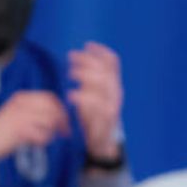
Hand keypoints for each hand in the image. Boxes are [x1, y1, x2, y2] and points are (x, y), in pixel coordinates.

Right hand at [0, 91, 69, 168]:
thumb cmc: (1, 132)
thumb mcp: (16, 113)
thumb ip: (33, 111)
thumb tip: (58, 114)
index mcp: (21, 98)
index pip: (49, 97)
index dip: (60, 108)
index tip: (64, 120)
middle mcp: (21, 104)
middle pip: (52, 108)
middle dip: (62, 120)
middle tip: (64, 132)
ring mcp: (20, 116)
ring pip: (49, 121)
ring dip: (50, 132)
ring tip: (41, 139)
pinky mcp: (20, 130)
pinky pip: (42, 135)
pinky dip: (42, 140)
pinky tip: (33, 143)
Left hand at [68, 42, 123, 162]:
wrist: (102, 141)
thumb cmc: (94, 115)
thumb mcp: (92, 93)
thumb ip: (89, 78)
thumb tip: (77, 58)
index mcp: (114, 84)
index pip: (113, 63)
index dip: (102, 51)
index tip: (88, 45)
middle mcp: (116, 92)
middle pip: (106, 70)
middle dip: (89, 61)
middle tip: (71, 58)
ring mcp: (113, 105)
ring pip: (105, 84)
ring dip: (86, 75)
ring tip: (71, 74)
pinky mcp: (107, 118)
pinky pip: (97, 104)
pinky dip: (83, 97)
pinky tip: (71, 95)